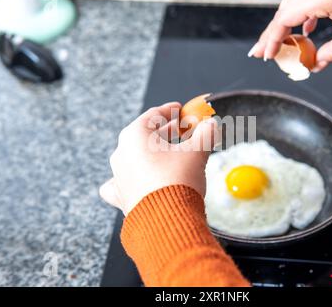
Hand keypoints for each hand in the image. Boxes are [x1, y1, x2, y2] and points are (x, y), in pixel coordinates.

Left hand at [99, 102, 217, 215]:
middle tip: (183, 130)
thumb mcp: (197, 152)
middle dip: (166, 132)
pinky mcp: (122, 197)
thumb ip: (205, 134)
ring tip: (172, 154)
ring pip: (137, 157)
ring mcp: (119, 176)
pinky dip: (136, 176)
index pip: (153, 115)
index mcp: (134, 136)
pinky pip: (126, 181)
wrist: (166, 220)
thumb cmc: (178, 180)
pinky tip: (142, 178)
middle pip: (145, 136)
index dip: (169, 110)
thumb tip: (212, 125)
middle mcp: (121, 153)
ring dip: (155, 153)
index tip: (179, 109)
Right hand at [249, 0, 331, 70]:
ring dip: (286, 22)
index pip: (285, 18)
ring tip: (282, 43)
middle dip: (272, 32)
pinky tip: (307, 29)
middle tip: (263, 52)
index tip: (266, 55)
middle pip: (285, 7)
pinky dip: (304, 13)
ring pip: (294, 0)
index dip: (271, 39)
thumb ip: (330, 54)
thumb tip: (314, 64)